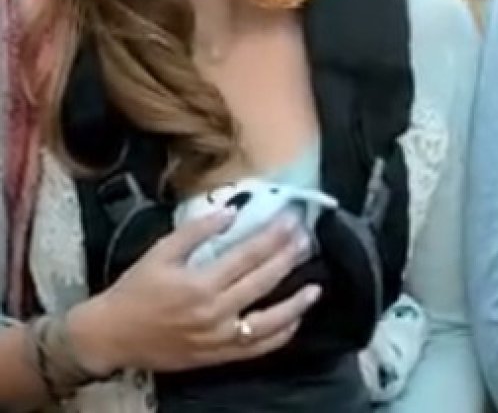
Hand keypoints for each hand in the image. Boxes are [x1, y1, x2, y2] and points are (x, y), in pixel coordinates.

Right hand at [68, 208, 320, 374]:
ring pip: (268, 322)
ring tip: (316, 287)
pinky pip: (257, 348)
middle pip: (263, 282)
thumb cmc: (135, 290)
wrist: (111, 336)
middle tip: (307, 241)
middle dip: (289, 259)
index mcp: (200, 284)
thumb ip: (197, 231)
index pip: (248, 256)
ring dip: (296, 304)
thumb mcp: (160, 253)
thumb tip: (232, 211)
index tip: (292, 221)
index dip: (274, 237)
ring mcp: (218, 338)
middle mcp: (214, 312)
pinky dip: (280, 335)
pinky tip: (295, 321)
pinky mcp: (218, 356)